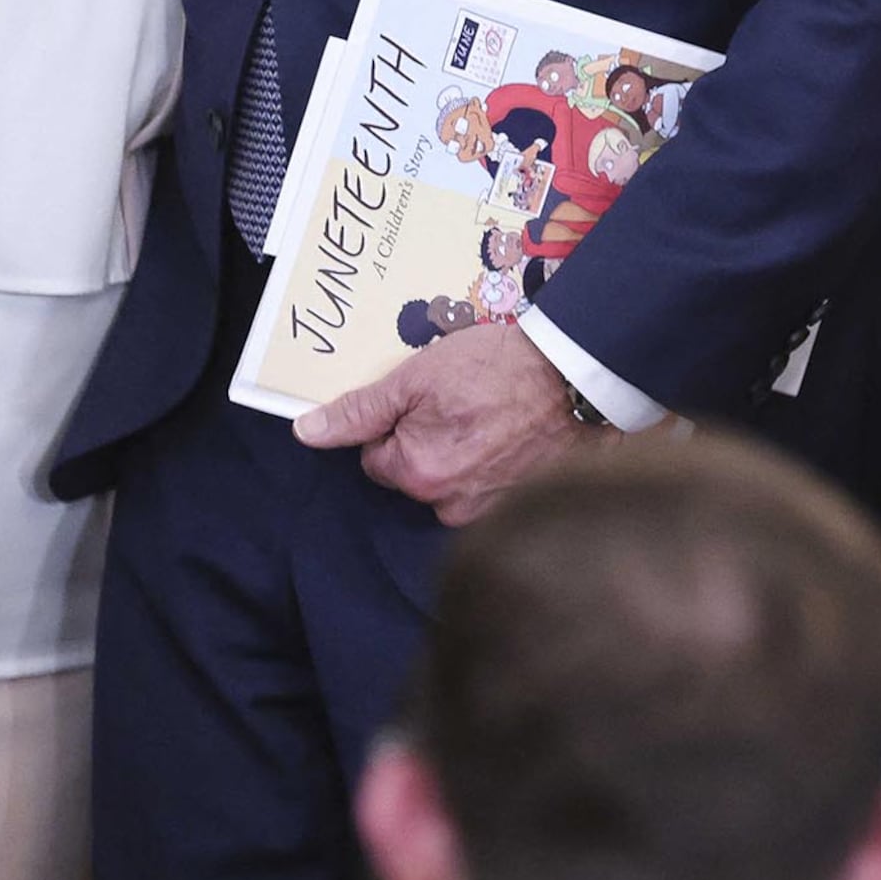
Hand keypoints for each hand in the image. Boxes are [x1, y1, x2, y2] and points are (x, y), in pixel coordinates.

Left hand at [297, 321, 597, 524]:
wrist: (574, 376)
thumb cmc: (494, 369)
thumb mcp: (414, 377)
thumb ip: (359, 410)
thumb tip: (306, 432)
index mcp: (415, 474)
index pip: (375, 458)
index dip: (395, 423)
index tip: (425, 398)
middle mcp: (448, 505)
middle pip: (415, 473)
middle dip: (428, 441)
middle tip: (459, 401)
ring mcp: (489, 509)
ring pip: (452, 481)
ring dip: (462, 454)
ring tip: (490, 414)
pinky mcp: (521, 504)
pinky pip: (488, 487)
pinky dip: (494, 464)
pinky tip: (511, 432)